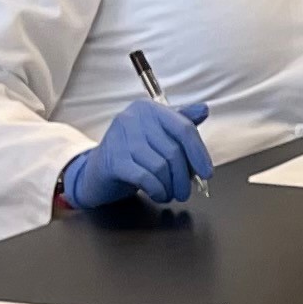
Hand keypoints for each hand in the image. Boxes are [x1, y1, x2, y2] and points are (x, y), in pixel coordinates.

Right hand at [60, 97, 212, 211]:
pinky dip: (158, 190)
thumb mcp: (157, 135)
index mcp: (148, 109)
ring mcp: (120, 138)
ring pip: (161, 166)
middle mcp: (133, 118)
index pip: (183, 128)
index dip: (199, 153)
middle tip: (185, 190)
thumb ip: (180, 123)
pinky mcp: (112, 160)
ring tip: (170, 193)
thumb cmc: (131, 154)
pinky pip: (146, 178)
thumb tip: (203, 110)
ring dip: (170, 186)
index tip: (207, 172)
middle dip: (184, 176)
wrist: (95, 173)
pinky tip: (159, 194)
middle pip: (174, 150)